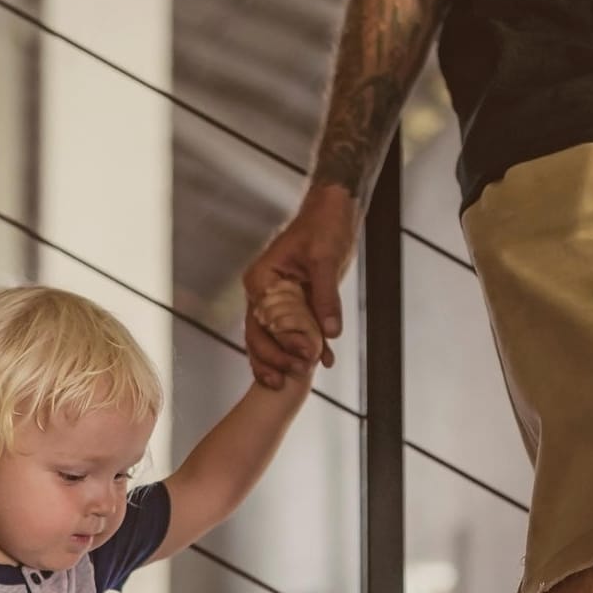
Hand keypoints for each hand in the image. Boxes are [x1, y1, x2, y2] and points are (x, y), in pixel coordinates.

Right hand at [241, 187, 357, 386]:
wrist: (333, 212)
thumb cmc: (323, 227)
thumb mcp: (325, 260)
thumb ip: (326, 297)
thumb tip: (330, 332)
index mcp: (261, 281)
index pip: (264, 320)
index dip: (282, 342)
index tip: (306, 356)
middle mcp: (262, 293)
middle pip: (259, 335)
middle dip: (276, 359)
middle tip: (297, 374)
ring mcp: (275, 301)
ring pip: (270, 339)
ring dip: (284, 359)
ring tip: (299, 380)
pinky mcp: (292, 304)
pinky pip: (293, 331)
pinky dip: (305, 347)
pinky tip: (323, 362)